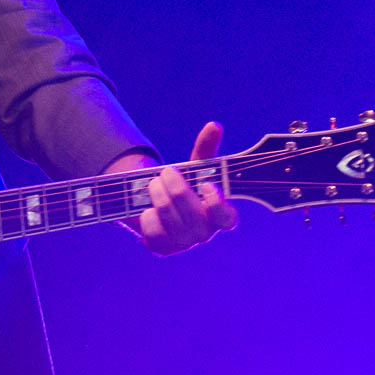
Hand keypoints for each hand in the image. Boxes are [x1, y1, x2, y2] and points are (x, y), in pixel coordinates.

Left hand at [111, 122, 237, 255]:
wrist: (157, 204)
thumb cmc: (184, 185)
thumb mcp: (194, 167)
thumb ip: (205, 149)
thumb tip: (214, 126)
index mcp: (219, 215)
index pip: (227, 219)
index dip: (218, 205)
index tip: (207, 185)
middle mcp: (205, 233)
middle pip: (193, 215)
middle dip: (176, 189)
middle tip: (166, 172)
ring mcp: (184, 243)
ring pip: (170, 221)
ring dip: (158, 195)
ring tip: (154, 183)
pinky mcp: (162, 248)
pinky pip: (152, 232)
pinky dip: (147, 215)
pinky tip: (148, 208)